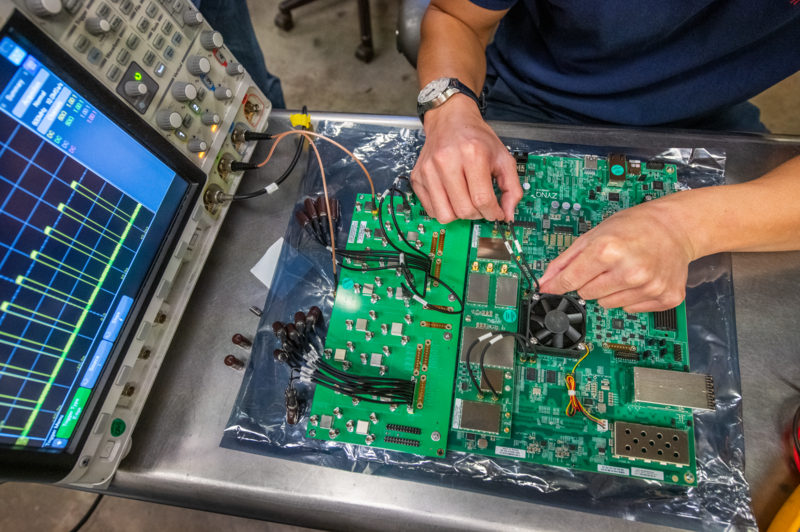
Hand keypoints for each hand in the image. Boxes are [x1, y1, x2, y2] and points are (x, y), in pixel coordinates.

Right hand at [410, 94, 521, 222]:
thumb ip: (512, 187)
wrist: (449, 119)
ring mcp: (429, 171)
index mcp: (472, 154)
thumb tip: (508, 215)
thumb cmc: (476, 138)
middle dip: (477, 214)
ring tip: (465, 201)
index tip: (496, 212)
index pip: (482, 199)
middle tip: (481, 205)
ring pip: (445, 215)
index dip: (493, 213)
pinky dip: (444, 209)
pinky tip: (451, 196)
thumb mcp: (503, 157)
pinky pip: (431, 210)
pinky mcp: (417, 177)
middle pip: (464, 210)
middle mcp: (447, 162)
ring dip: (459, 215)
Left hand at [537, 197, 696, 311]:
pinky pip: (630, 309)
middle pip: (587, 295)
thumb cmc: (635, 226)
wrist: (676, 227)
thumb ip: (566, 259)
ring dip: (610, 291)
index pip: (570, 281)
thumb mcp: (594, 233)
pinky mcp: (664, 297)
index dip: (558, 284)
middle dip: (589, 282)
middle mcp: (629, 271)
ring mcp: (649, 286)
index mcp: (608, 250)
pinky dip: (630, 297)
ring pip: (607, 304)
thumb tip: (545, 281)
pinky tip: (639, 279)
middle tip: (604, 266)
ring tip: (623, 270)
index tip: (551, 287)